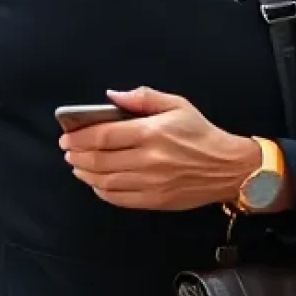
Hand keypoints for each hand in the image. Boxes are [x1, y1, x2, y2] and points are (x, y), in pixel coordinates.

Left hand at [59, 87, 259, 211]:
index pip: (103, 136)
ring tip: (77, 165)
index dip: (78, 137)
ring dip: (85, 173)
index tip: (66, 137)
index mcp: (151, 133)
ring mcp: (151, 183)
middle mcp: (149, 160)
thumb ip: (143, 98)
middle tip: (68, 151)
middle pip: (98, 160)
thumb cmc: (201, 134)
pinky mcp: (155, 201)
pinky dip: (101, 191)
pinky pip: (118, 198)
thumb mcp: (177, 105)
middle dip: (76, 155)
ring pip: (104, 181)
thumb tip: (112, 95)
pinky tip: (96, 182)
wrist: (228, 167)